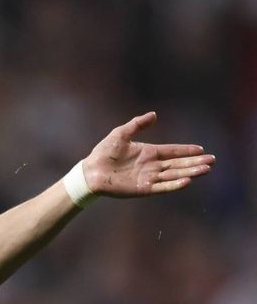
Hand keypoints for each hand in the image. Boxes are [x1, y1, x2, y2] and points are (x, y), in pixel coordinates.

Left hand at [83, 112, 213, 196]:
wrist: (91, 171)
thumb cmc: (104, 152)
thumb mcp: (121, 133)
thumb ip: (137, 124)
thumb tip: (154, 115)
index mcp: (148, 153)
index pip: (172, 151)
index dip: (186, 150)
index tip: (202, 149)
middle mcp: (151, 166)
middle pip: (178, 164)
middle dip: (195, 162)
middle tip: (212, 161)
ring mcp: (148, 178)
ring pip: (174, 175)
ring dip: (190, 172)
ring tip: (206, 169)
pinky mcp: (142, 189)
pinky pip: (162, 187)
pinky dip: (174, 184)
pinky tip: (187, 181)